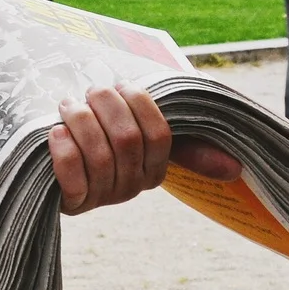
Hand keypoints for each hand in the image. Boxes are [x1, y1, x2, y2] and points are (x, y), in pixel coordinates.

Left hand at [47, 85, 243, 212]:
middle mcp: (131, 187)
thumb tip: (236, 168)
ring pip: (100, 155)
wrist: (52, 162)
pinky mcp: (71, 204)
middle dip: (106, 105)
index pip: (159, 135)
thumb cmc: (102, 139)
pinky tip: (55, 131)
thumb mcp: (141, 137)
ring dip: (80, 121)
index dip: (139, 104)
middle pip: (128, 140)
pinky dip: (64, 149)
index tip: (121, 85)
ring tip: (68, 105)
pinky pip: (72, 177)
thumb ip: (183, 144)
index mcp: (153, 170)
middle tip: (90, 90)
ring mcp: (101, 198)